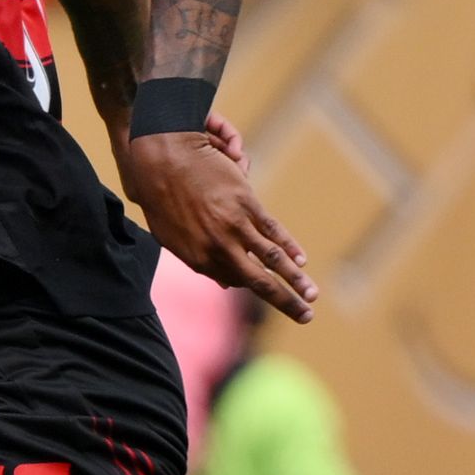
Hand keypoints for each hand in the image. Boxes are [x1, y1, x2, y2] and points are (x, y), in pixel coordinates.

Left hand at [122, 129, 315, 320]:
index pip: (234, 281)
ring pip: (272, 260)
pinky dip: (290, 246)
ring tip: (312, 296)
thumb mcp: (172, 236)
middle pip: (258, 282)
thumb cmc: (161, 196)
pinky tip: (301, 261)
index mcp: (198, 259)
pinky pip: (273, 230)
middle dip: (285, 301)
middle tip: (305, 317)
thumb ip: (201, 261)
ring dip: (296, 280)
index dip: (251, 284)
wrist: (163, 156)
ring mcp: (234, 226)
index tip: (266, 289)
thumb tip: (226, 284)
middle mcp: (218, 248)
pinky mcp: (246, 203)